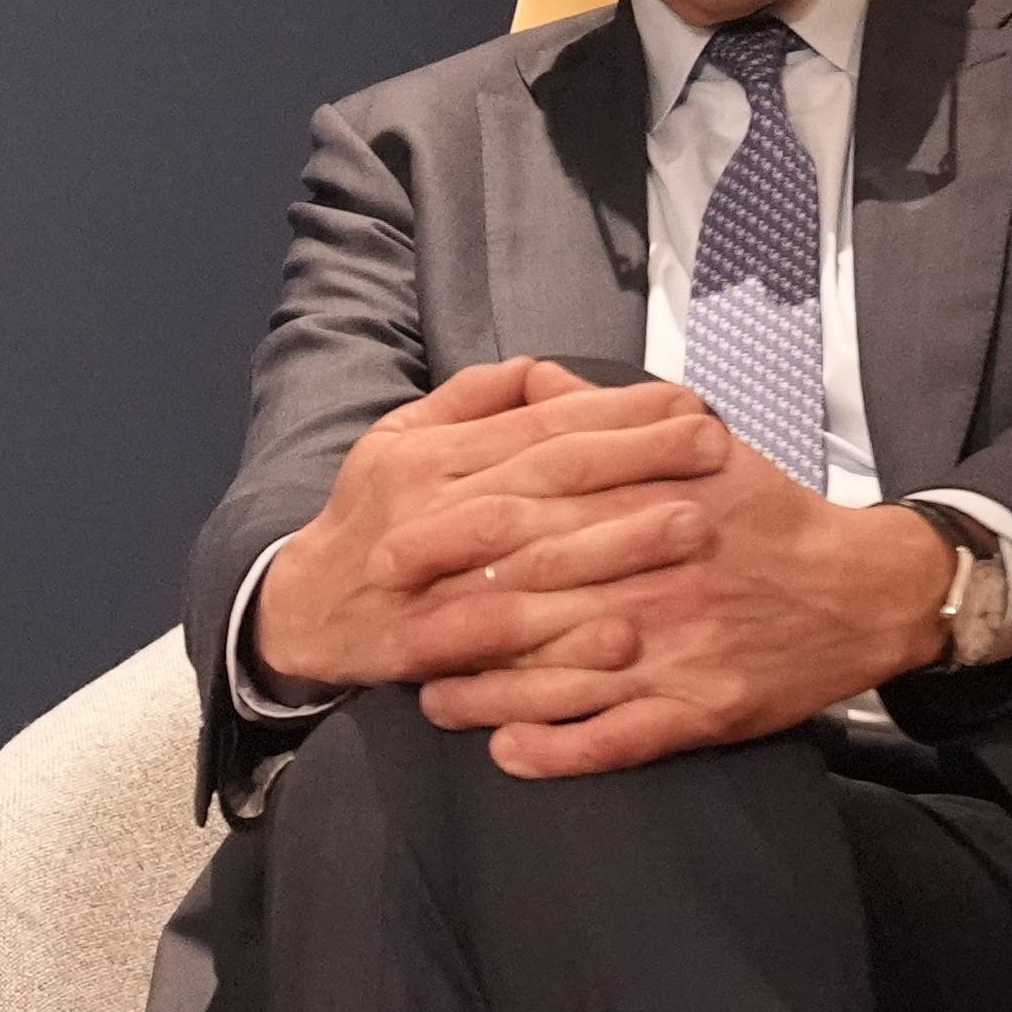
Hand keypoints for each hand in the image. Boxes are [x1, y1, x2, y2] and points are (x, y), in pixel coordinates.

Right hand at [249, 359, 745, 695]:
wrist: (296, 612)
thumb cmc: (367, 523)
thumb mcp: (395, 443)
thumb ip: (466, 404)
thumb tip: (536, 367)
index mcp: (430, 454)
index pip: (538, 423)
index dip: (616, 410)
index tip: (690, 402)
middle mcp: (426, 506)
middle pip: (544, 476)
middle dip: (635, 459)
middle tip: (715, 449)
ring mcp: (421, 577)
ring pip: (527, 551)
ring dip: (613, 542)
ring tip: (694, 531)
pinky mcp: (417, 643)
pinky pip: (496, 640)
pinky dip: (557, 639)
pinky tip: (624, 639)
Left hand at [404, 444, 953, 776]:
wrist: (863, 589)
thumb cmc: (765, 515)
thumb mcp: (698, 443)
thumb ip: (606, 415)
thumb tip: (531, 375)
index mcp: (647, 508)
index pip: (529, 522)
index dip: (450, 541)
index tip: (389, 551)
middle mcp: (655, 578)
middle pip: (531, 603)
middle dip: (447, 623)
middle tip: (388, 635)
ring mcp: (677, 649)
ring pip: (560, 680)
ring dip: (485, 696)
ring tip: (430, 701)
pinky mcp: (702, 709)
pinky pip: (616, 739)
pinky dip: (556, 751)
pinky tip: (506, 753)